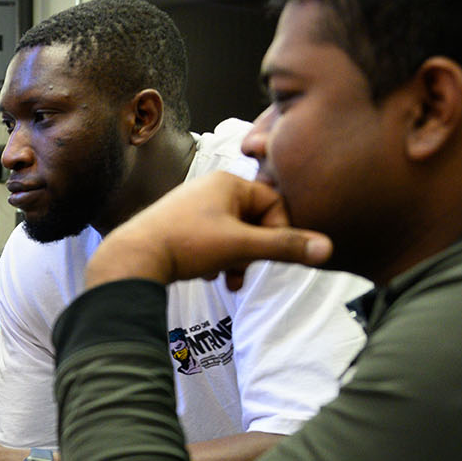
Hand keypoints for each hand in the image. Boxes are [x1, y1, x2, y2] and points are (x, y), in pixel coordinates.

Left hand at [85, 171, 331, 291]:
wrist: (133, 259)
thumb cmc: (186, 244)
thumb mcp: (242, 246)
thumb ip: (285, 246)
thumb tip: (327, 248)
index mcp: (228, 182)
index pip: (275, 203)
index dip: (279, 232)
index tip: (269, 256)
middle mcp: (210, 188)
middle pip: (254, 220)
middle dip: (254, 251)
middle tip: (243, 272)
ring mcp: (193, 206)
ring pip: (233, 234)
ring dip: (236, 259)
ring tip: (226, 278)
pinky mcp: (180, 225)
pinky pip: (212, 241)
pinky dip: (216, 259)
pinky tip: (206, 273)